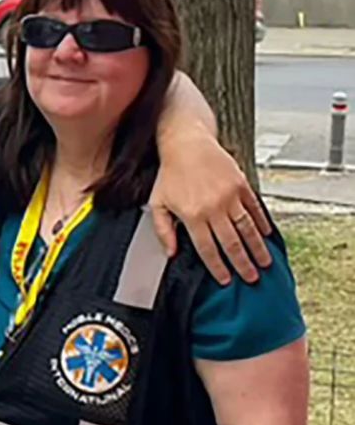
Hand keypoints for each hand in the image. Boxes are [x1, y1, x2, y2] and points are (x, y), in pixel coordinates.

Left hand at [149, 135, 271, 284]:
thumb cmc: (170, 174)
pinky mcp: (241, 185)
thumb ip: (163, 230)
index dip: (218, 267)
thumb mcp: (157, 203)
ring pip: (247, 229)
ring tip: (264, 263)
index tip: (226, 280)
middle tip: (251, 279)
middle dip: (243, 264)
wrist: (186, 143)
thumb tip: (171, 253)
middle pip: (232, 243)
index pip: (208, 249)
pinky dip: (262, 223)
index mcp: (192, 215)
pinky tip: (266, 235)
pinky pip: (254, 208)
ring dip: (257, 248)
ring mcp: (230, 196)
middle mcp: (213, 208)